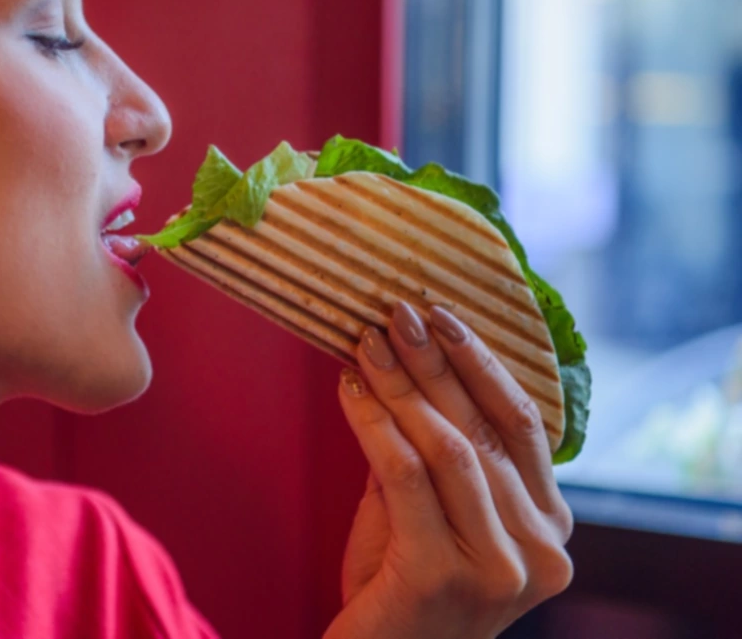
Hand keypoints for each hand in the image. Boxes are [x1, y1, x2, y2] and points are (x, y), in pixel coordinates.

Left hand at [324, 302, 573, 638]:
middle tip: (395, 312)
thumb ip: (427, 450)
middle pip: (484, 428)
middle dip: (434, 362)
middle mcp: (542, 550)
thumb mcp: (426, 509)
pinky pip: (405, 475)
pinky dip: (373, 423)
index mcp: (551, 527)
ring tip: (367, 345)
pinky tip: (350, 391)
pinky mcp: (444, 577)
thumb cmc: (398, 587)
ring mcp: (500, 568)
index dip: (482, 362)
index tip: (441, 313)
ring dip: (401, 386)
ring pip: (447, 447)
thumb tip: (401, 362)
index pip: (524, 424)